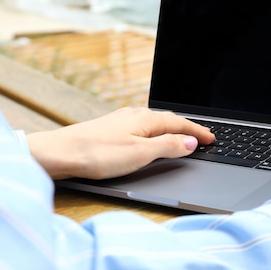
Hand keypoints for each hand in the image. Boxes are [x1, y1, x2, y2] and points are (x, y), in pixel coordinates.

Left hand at [27, 107, 214, 179]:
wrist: (59, 153)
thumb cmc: (97, 154)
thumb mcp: (140, 153)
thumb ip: (167, 146)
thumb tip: (190, 142)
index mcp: (145, 119)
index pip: (180, 124)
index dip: (197, 132)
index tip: (212, 138)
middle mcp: (134, 115)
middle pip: (168, 120)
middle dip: (187, 128)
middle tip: (202, 137)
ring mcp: (120, 120)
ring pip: (154, 122)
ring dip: (171, 129)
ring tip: (181, 137)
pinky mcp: (109, 128)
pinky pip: (141, 126)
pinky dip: (154, 132)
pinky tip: (149, 137)